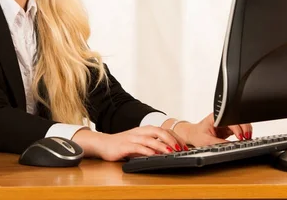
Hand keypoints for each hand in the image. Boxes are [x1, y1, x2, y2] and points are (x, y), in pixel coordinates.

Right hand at [72, 126, 187, 161]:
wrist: (102, 144)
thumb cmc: (121, 144)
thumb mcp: (139, 143)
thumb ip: (151, 145)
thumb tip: (168, 151)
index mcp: (144, 130)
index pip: (163, 130)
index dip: (174, 137)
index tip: (183, 146)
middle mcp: (139, 132)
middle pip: (158, 131)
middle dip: (171, 139)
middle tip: (180, 148)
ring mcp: (131, 138)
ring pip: (149, 139)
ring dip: (161, 145)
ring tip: (170, 152)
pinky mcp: (124, 146)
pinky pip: (137, 147)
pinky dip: (146, 151)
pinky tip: (153, 156)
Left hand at [174, 113, 252, 146]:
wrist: (193, 135)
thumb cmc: (197, 135)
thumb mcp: (206, 141)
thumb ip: (219, 143)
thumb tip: (230, 146)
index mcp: (216, 117)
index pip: (231, 120)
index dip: (237, 128)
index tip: (240, 136)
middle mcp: (222, 118)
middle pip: (238, 120)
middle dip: (244, 128)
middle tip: (246, 138)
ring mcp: (226, 123)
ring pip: (240, 124)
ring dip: (245, 131)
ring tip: (246, 139)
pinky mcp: (228, 128)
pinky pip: (238, 130)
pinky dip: (242, 135)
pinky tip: (242, 140)